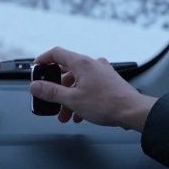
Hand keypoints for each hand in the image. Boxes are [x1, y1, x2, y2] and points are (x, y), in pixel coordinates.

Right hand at [29, 47, 157, 130]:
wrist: (132, 111)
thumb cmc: (107, 104)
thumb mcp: (72, 99)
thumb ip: (51, 92)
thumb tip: (35, 86)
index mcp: (81, 63)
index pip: (57, 53)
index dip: (43, 59)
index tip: (36, 67)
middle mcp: (92, 64)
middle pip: (67, 71)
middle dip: (57, 89)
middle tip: (51, 101)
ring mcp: (102, 72)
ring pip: (78, 82)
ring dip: (69, 98)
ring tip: (66, 115)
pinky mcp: (109, 82)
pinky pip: (89, 87)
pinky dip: (81, 99)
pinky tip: (80, 115)